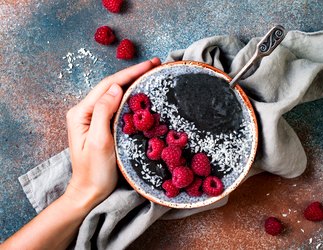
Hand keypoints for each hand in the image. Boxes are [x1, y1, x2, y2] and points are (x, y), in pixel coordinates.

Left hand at [64, 58, 160, 207]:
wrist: (89, 192)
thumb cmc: (94, 171)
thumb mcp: (99, 142)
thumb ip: (104, 112)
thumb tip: (116, 87)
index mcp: (81, 113)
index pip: (108, 86)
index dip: (130, 73)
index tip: (150, 64)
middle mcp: (86, 112)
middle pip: (111, 86)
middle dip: (133, 74)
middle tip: (155, 65)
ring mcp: (94, 118)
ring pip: (115, 95)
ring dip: (132, 83)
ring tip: (150, 75)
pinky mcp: (102, 126)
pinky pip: (117, 106)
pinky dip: (130, 97)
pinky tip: (141, 94)